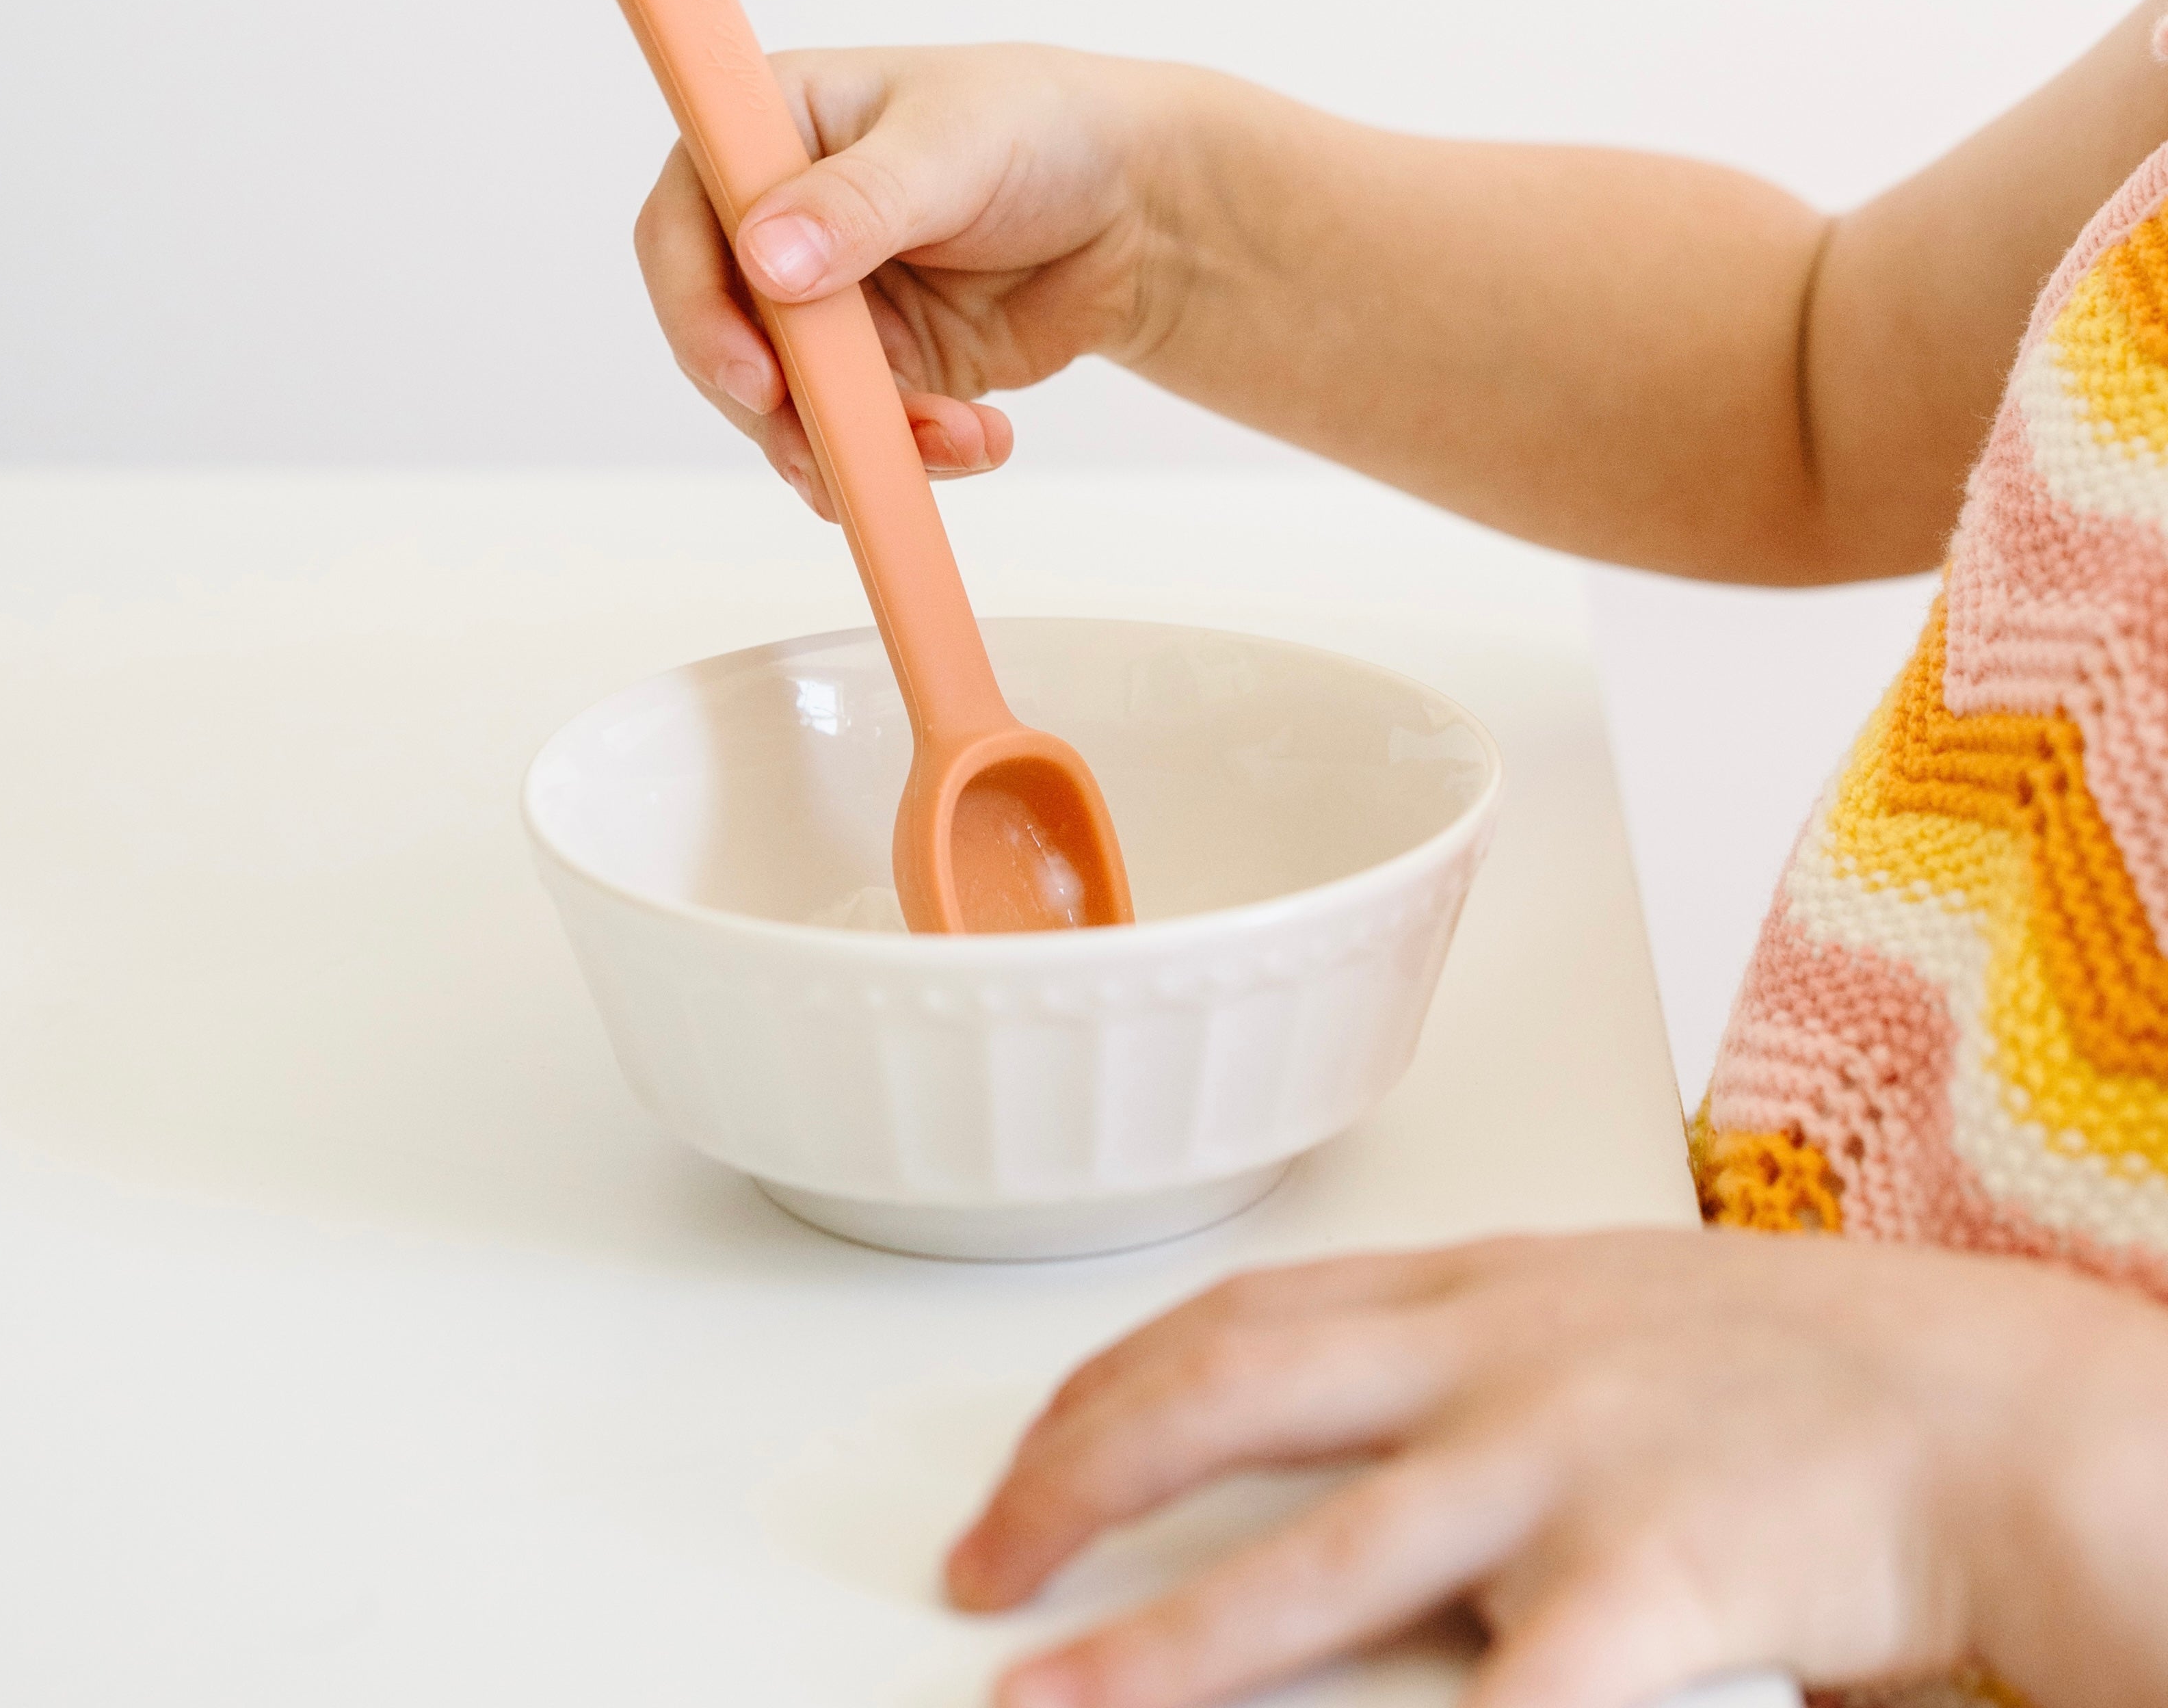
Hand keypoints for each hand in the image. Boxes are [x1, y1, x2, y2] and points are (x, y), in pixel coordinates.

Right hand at [630, 43, 1189, 518]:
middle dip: (784, 407)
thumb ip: (860, 203)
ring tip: (957, 439)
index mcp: (769, 134)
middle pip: (722, 340)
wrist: (1136, 209)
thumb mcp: (953, 145)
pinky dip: (911, 457)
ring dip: (857, 444)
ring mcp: (826, 308)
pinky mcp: (881, 371)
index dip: (695, 308)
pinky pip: (862, 437)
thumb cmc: (1041, 130)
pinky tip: (982, 438)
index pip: (680, 226)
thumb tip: (766, 260)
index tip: (754, 376)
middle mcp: (779, 226)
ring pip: (788, 408)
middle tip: (846, 445)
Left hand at [944, 1230, 2167, 1707]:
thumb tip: (1306, 1413)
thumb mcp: (1588, 1309)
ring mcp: (1560, 1465)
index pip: (1233, 1315)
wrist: (1970, 1404)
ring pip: (1313, 1559)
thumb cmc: (1784, 1363)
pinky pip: (1504, 1704)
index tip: (1033, 1448)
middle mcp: (1489, 1357)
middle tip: (983, 1557)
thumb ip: (1452, 1350)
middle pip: (1226, 1398)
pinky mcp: (1648, 1583)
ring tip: (1046, 1696)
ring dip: (1162, 1644)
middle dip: (1079, 1477)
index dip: (1108, 1383)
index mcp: (1470, 1288)